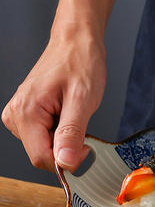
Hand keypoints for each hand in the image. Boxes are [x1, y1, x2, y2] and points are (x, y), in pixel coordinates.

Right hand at [2, 25, 105, 171]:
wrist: (76, 43)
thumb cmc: (80, 64)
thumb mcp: (82, 100)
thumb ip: (72, 133)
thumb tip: (66, 162)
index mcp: (25, 113)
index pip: (42, 158)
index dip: (68, 159)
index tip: (87, 146)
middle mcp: (16, 116)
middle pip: (43, 154)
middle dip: (67, 146)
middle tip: (81, 121)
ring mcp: (20, 116)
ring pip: (46, 147)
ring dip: (65, 137)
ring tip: (73, 112)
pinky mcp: (28, 115)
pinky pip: (46, 136)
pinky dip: (62, 131)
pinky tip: (68, 112)